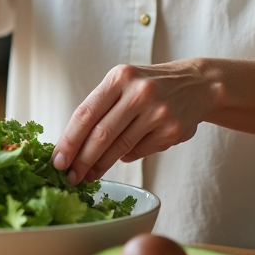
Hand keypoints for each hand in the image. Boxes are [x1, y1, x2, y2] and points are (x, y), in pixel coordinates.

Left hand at [52, 61, 222, 184]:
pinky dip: (127, 157)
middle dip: (82, 160)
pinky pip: (140, 152)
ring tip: (87, 176)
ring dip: (100, 166)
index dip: (69, 140)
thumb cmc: (148, 86)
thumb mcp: (123, 83)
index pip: (86, 113)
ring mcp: (158, 112)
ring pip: (120, 148)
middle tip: (69, 177)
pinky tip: (122, 156)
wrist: (197, 84)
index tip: (57, 161)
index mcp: (120, 77)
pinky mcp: (172, 131)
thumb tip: (72, 147)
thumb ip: (100, 108)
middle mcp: (139, 92)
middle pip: (101, 135)